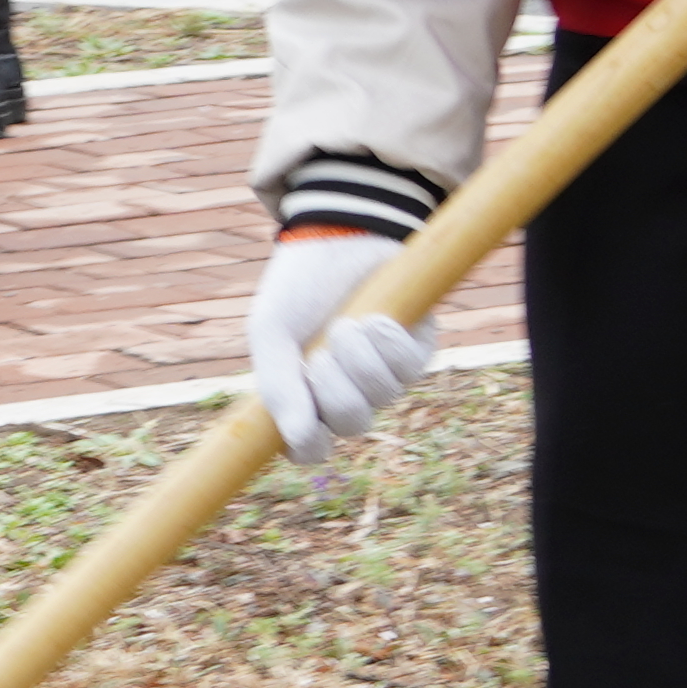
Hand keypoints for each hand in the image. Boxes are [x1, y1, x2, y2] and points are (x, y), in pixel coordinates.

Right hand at [247, 229, 441, 465]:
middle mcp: (346, 392)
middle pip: (352, 424)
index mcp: (304, 396)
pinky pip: (410, 369)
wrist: (338, 237)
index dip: (309, 441)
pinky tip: (375, 319)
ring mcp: (383, 374)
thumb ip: (278, 388)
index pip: (310, 450)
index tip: (304, 411)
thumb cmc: (298, 286)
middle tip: (321, 352)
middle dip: (336, 389)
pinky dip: (389, 344)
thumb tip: (297, 440)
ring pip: (384, 397)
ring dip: (362, 361)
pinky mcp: (415, 351)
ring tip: (347, 324)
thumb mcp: (271, 334)